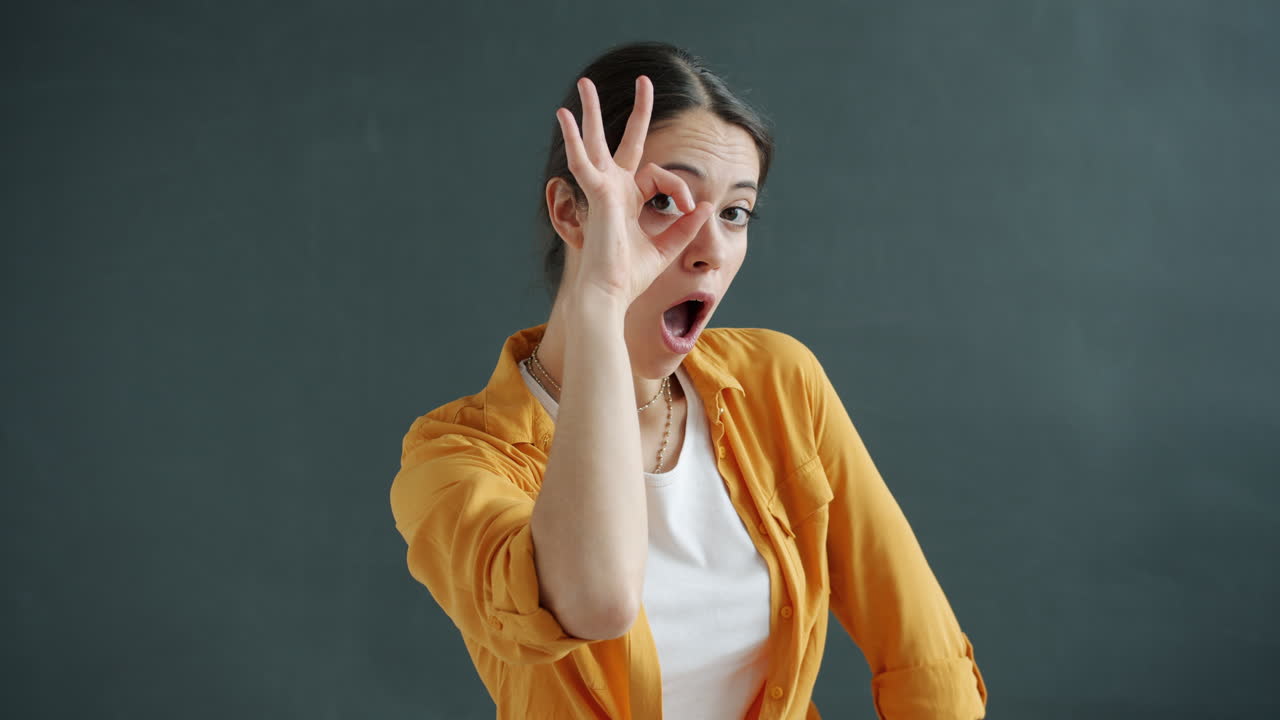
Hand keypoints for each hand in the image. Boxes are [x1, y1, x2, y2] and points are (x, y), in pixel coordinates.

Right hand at [555, 75, 714, 306]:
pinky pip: (582, 160)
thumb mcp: (667, 247)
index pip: (659, 176)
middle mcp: (614, 190)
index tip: (690, 207)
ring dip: (591, 111)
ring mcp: (602, 189)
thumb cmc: (632, 276)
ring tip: (583, 83)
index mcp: (629, 200)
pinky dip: (572, 139)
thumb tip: (706, 205)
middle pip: (624, 141)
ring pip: (595, 142)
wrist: (609, 293)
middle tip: (645, 81)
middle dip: (638, 111)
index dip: (679, 188)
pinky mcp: (596, 193)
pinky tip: (563, 116)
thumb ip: (685, 225)